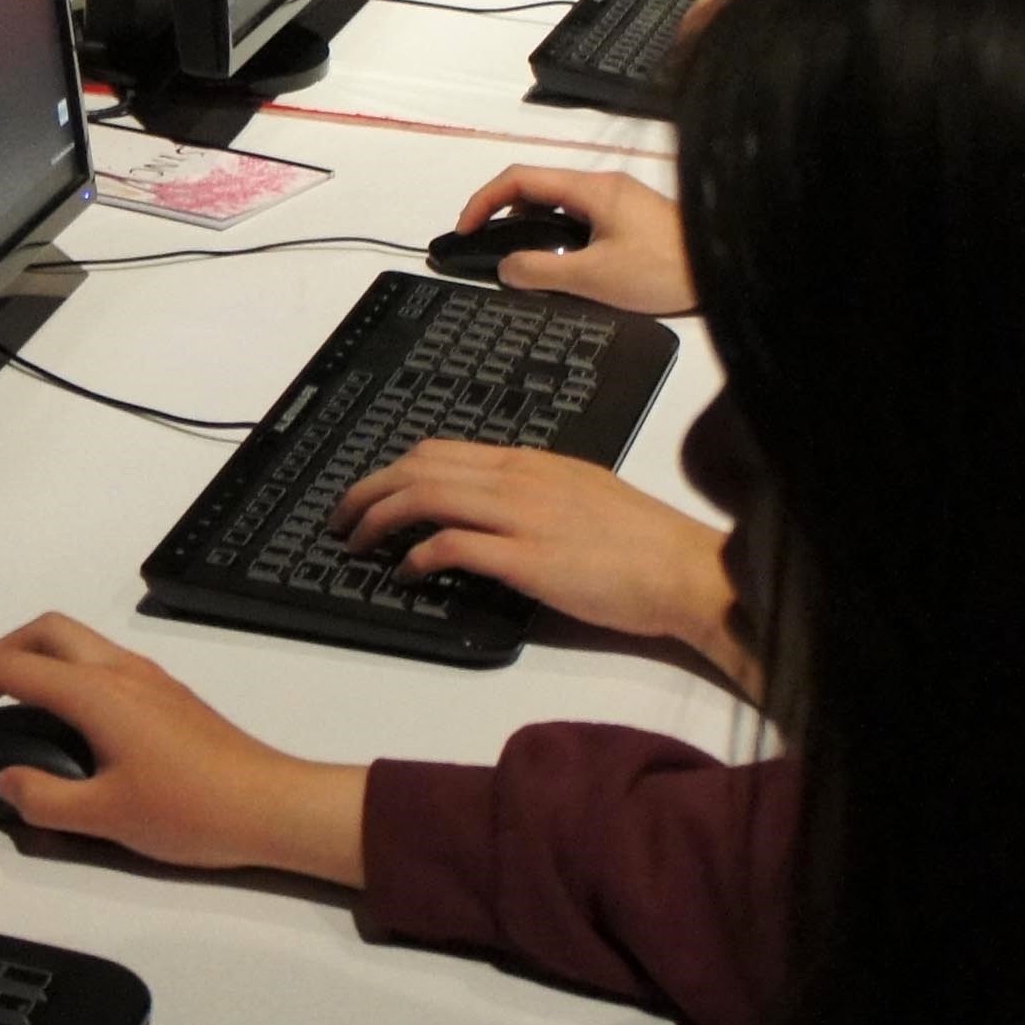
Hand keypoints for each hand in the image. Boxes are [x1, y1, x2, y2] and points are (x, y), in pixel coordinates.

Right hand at [0, 616, 369, 881]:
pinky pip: (97, 662)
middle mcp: (119, 671)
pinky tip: (61, 724)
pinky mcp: (164, 694)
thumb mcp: (103, 817)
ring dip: (30, 662)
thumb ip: (42, 798)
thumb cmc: (194, 811)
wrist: (271, 807)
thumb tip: (7, 780)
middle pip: (39, 632)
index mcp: (97, 692)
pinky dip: (61, 675)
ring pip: (72, 641)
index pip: (8, 669)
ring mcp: (146, 678)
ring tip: (7, 713)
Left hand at [337, 444, 752, 680]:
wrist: (684, 570)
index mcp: (532, 463)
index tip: (369, 493)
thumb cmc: (641, 544)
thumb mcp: (582, 497)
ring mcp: (522, 515)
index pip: (443, 451)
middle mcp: (520, 479)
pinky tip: (405, 573)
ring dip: (378, 518)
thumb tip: (487, 514)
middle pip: (421, 466)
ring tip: (355, 543)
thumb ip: (532, 497)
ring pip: (426, 496)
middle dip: (367, 489)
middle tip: (340, 517)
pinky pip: (453, 546)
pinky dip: (418, 556)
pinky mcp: (527, 558)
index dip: (393, 470)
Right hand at [449, 165, 694, 311]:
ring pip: (557, 208)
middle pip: (535, 190)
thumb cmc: (668, 268)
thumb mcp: (595, 277)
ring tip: (521, 266)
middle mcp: (602, 188)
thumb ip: (542, 272)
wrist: (724, 266)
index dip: (483, 201)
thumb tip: (507, 268)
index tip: (466, 229)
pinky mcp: (629, 222)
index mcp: (590, 189)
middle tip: (487, 250)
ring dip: (531, 231)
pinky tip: (560, 269)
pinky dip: (557, 239)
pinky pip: (578, 222)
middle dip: (503, 216)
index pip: (519, 179)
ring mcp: (617, 203)